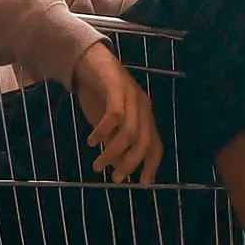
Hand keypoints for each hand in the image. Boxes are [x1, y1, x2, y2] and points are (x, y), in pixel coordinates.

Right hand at [72, 41, 163, 185]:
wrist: (88, 60)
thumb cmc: (99, 94)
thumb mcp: (108, 124)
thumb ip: (115, 142)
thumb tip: (118, 168)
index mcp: (145, 116)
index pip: (156, 145)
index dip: (152, 166)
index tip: (142, 184)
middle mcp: (143, 107)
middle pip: (144, 142)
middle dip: (131, 164)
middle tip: (115, 180)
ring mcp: (131, 96)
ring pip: (129, 132)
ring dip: (113, 152)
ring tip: (97, 165)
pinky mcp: (116, 87)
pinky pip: (114, 114)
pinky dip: (103, 130)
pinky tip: (91, 141)